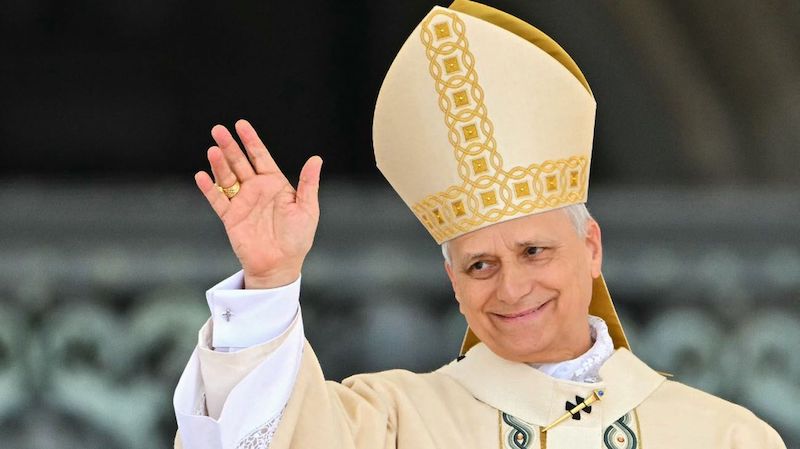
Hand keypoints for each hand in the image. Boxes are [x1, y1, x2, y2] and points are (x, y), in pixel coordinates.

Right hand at [194, 119, 321, 288]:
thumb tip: (316, 159)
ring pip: (227, 177)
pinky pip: (218, 200)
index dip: (251, 140)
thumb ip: (308, 183)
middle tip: (218, 130)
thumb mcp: (307, 209)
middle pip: (240, 162)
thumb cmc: (297, 239)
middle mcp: (256, 189)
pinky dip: (209, 189)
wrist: (280, 265)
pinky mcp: (230, 218)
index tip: (241, 124)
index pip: (260, 156)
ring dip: (219, 164)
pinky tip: (202, 176)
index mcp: (275, 184)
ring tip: (212, 150)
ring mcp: (242, 202)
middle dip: (229, 146)